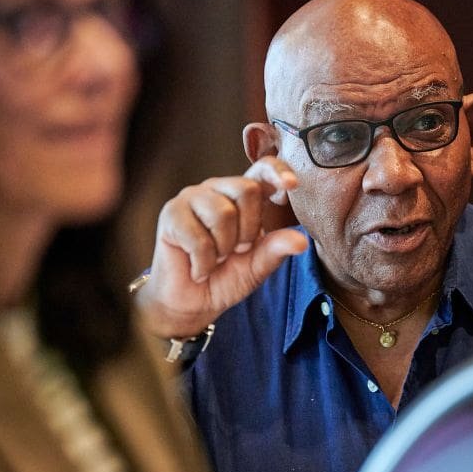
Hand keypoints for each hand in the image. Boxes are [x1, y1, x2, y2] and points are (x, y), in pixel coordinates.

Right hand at [134, 157, 309, 339]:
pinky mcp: (171, 214)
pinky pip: (198, 237)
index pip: (263, 169)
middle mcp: (218, 189)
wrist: (193, 302)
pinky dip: (203, 263)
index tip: (292, 185)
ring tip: (216, 260)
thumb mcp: (258, 265)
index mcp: (243, 196)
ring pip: (223, 213)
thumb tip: (301, 240)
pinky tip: (198, 270)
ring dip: (223, 249)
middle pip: (246, 190)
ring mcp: (192, 198)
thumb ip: (277, 248)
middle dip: (248, 230)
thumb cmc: (226, 278)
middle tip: (237, 251)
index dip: (278, 172)